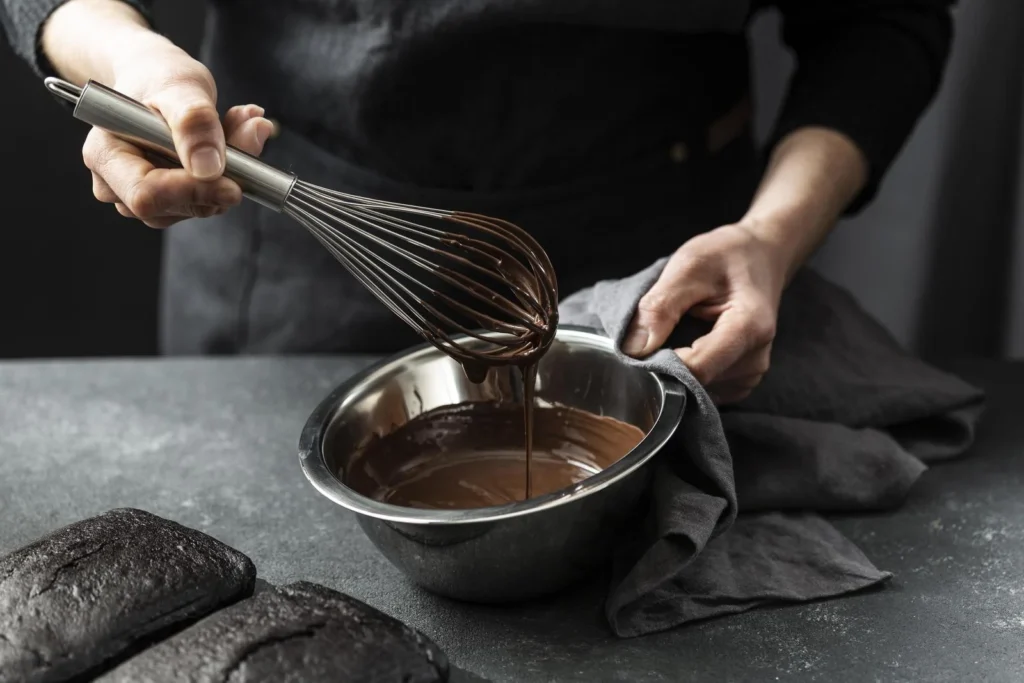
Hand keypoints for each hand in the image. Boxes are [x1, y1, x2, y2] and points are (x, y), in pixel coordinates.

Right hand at [81, 37, 273, 227]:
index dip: (192, 193)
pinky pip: (209, 200)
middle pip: (176, 206)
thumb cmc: (157, 76)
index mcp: (104, 156)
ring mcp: (144, 197)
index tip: (234, 184)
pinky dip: (229, 174)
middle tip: (249, 130)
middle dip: (220, 179)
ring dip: (231, 173)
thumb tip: (209, 168)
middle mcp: (117, 185)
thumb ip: (193, 122)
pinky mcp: (171, 201)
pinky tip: (232, 140)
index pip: (146, 195)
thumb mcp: (179, 86)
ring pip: (199, 206)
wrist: (155, 76)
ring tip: (238, 124)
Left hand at [622, 222, 787, 404]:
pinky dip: (687, 373)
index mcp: (749, 328)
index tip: (638, 348)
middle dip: (665, 367)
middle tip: (653, 334)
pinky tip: (685, 345)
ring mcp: (751, 374)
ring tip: (674, 334)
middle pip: (696, 383)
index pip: (696, 369)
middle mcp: (755, 359)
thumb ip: (660, 306)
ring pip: (696, 390)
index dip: (660, 364)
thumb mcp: (688, 266)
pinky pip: (704, 389)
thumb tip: (632, 350)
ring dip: (675, 369)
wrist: (760, 256)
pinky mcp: (741, 380)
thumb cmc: (727, 256)